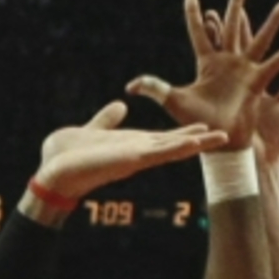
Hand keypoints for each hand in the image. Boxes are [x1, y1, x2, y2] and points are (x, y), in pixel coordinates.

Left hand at [34, 100, 228, 198]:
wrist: (52, 174)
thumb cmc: (65, 156)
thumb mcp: (90, 130)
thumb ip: (106, 120)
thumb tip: (120, 105)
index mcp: (129, 145)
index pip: (162, 138)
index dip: (182, 133)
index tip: (203, 126)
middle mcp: (136, 152)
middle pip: (174, 144)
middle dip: (198, 139)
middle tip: (225, 134)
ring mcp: (136, 157)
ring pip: (173, 149)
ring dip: (197, 143)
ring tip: (222, 137)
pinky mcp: (131, 159)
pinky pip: (160, 152)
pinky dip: (179, 147)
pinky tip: (197, 142)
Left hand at [125, 0, 278, 149]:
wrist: (217, 143)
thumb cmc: (195, 123)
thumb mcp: (174, 102)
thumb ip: (156, 89)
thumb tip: (131, 86)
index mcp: (206, 64)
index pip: (198, 33)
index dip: (193, 16)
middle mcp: (226, 63)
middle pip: (232, 27)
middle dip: (236, 5)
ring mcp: (243, 71)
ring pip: (258, 41)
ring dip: (271, 24)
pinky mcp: (256, 84)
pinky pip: (274, 66)